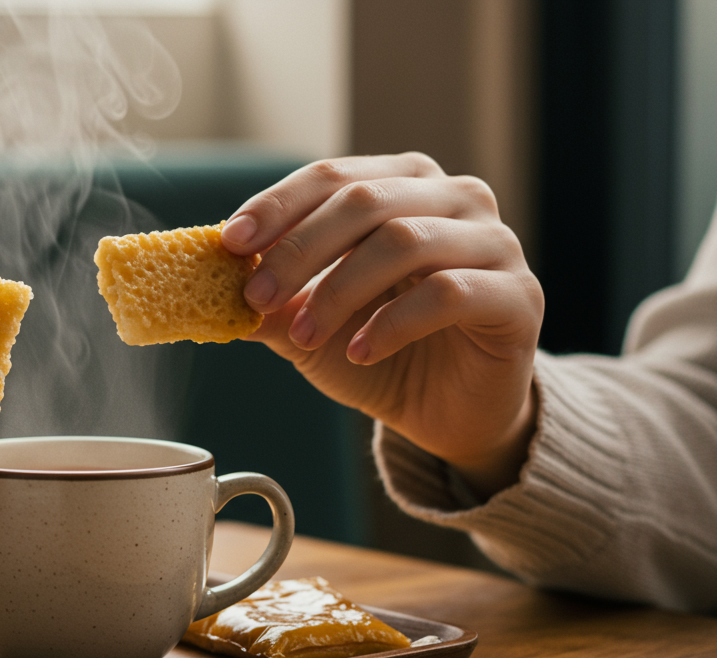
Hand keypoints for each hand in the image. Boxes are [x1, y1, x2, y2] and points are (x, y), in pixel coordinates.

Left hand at [220, 153, 543, 496]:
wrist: (448, 413)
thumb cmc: (380, 351)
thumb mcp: (309, 323)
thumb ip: (270, 298)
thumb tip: (207, 283)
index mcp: (402, 185)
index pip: (332, 175)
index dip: (277, 206)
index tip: (230, 243)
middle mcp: (454, 198)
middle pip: (365, 201)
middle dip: (299, 250)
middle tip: (255, 297)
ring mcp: (494, 242)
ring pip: (405, 241)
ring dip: (339, 290)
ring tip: (306, 336)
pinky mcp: (518, 295)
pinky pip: (449, 293)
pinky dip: (392, 322)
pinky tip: (359, 351)